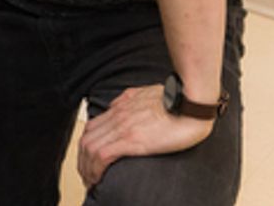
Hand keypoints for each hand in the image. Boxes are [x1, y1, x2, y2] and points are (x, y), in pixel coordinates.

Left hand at [76, 83, 214, 187]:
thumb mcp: (146, 92)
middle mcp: (117, 116)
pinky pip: (102, 155)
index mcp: (120, 107)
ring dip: (86, 167)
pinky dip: (95, 168)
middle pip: (86, 139)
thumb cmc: (177, 100)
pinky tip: (97, 179)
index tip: (89, 158)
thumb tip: (119, 104)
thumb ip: (130, 99)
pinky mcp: (131, 140)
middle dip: (82, 160)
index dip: (86, 145)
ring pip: (89, 148)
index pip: (92, 127)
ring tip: (91, 181)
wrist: (191, 103)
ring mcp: (122, 128)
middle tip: (87, 174)